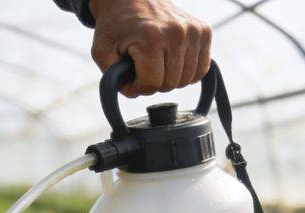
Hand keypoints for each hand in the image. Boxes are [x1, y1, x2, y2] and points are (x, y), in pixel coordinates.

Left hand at [89, 0, 211, 96]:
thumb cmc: (116, 27)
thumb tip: (136, 93)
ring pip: (186, 80)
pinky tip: (173, 63)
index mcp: (151, 37)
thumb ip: (113, 79)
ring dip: (170, 79)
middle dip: (153, 83)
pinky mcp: (204, 31)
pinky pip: (201, 70)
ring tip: (157, 64)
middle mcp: (176, 32)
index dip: (136, 87)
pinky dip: (187, 73)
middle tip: (142, 68)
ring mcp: (193, 31)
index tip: (129, 75)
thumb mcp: (101, 52)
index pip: (150, 85)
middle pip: (169, 85)